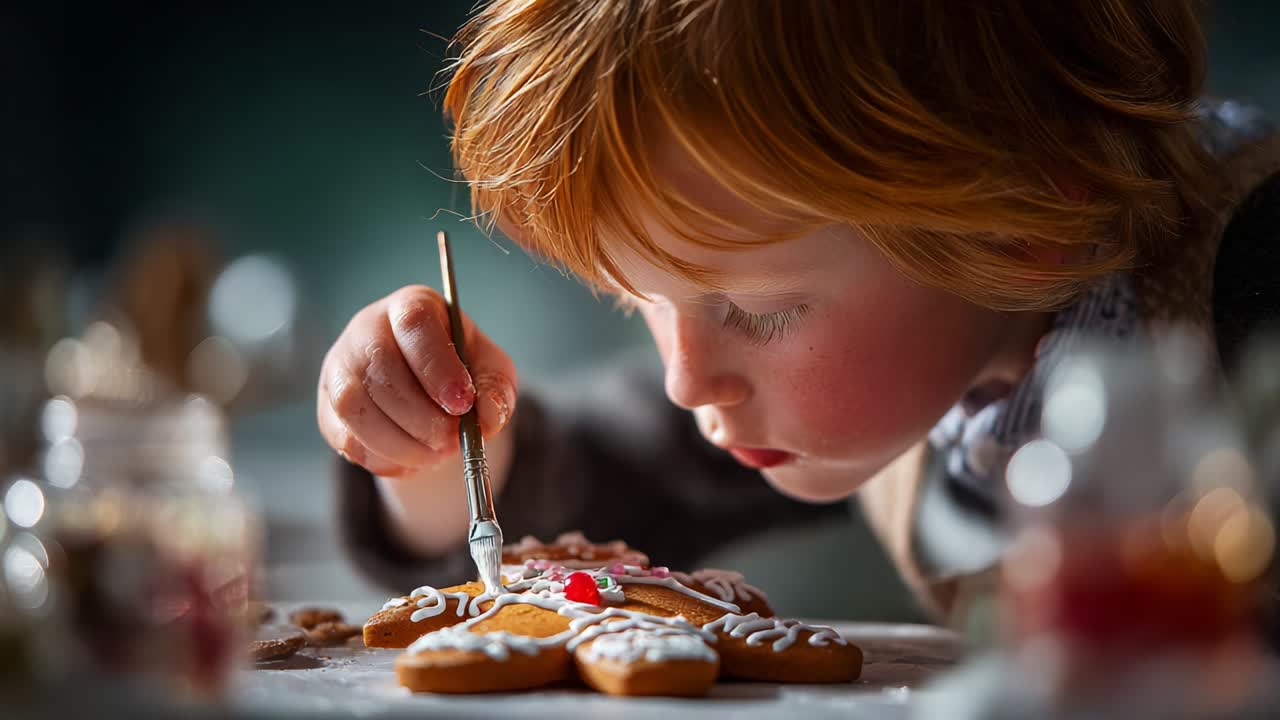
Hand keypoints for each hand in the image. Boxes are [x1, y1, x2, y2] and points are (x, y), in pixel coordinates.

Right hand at [317, 285, 516, 476]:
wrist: (428, 393)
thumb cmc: (461, 370)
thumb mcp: (490, 371)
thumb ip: (496, 390)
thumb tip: (488, 417)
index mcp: (411, 307)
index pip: (414, 324)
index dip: (437, 366)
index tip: (462, 403)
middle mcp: (367, 329)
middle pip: (380, 368)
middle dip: (420, 415)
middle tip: (452, 441)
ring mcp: (339, 367)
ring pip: (355, 406)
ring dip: (400, 442)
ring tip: (435, 454)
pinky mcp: (328, 406)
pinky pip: (345, 438)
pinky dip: (382, 458)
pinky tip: (412, 460)